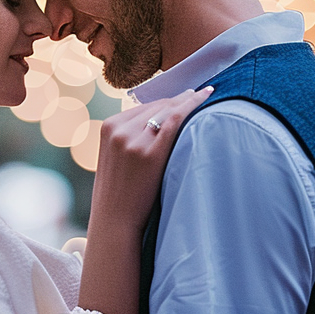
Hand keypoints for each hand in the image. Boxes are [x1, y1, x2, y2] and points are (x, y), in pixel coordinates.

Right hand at [91, 86, 213, 233]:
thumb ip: (129, 137)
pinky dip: (191, 106)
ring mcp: (132, 139)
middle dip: (178, 99)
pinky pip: (174, 120)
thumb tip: (157, 124)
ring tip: (206, 94)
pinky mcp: (148, 152)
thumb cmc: (120, 193)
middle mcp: (118, 129)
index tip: (183, 96)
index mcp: (108, 126)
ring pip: (167, 110)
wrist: (114, 220)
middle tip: (198, 93)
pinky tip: (205, 100)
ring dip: (188, 101)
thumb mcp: (115, 157)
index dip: (166, 101)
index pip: (143, 107)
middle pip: (156, 106)